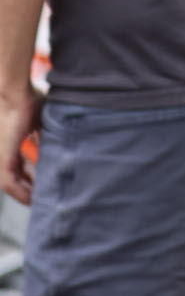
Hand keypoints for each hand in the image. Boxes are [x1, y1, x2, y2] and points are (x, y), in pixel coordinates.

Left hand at [0, 87, 41, 204]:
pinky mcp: (3, 158)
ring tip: (41, 203)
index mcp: (12, 142)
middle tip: (45, 197)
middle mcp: (4, 151)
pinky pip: (10, 184)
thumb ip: (48, 129)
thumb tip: (66, 135)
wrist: (13, 92)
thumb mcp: (42, 117)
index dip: (31, 175)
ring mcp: (1, 155)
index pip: (20, 164)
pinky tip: (33, 200)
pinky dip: (21, 193)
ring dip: (25, 194)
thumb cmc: (28, 97)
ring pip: (11, 184)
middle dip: (29, 188)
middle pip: (15, 177)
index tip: (45, 182)